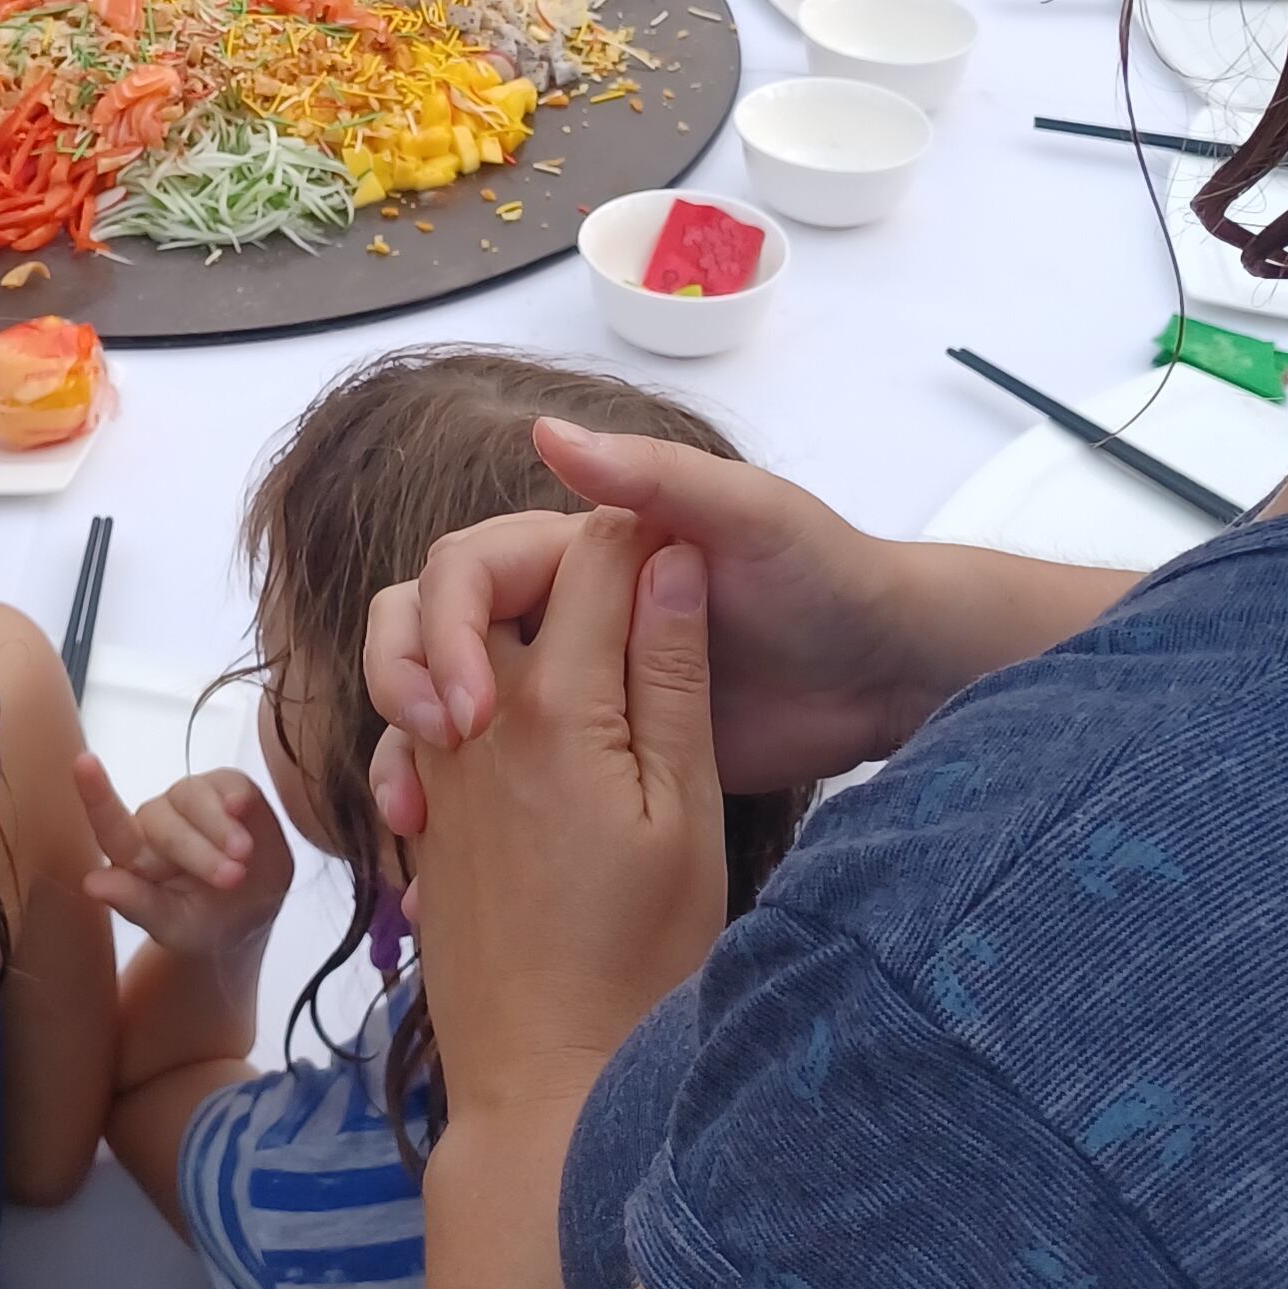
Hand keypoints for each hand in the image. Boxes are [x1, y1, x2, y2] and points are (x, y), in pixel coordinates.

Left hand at [76, 758, 294, 958]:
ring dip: (220, 828)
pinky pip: (228, 783)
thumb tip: (91, 883)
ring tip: (243, 857)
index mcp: (134, 856)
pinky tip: (243, 810)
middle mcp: (156, 821)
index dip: (97, 796)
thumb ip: (137, 904)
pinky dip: (235, 796)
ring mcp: (191, 799)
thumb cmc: (204, 921)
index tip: (83, 763)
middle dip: (199, 853)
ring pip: (195, 797)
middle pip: (165, 823)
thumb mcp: (175, 926)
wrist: (254, 910)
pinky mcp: (228, 787)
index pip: (111, 827)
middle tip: (231, 879)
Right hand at [368, 417, 920, 834]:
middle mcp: (555, 608)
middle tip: (439, 749)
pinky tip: (433, 856)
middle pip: (430, 627)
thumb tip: (544, 432)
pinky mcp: (588, 754)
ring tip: (411, 817)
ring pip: (440, 700)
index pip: (465, 572)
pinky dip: (447, 800)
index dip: (445, 629)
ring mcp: (566, 685)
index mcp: (574, 545)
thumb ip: (653, 477)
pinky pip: (488, 773)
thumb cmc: (822, 576)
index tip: (469, 705)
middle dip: (406, 679)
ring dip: (405, 746)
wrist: (882, 675)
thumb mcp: (748, 516)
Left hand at [408, 509, 723, 1125]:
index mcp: (557, 702)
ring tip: (573, 660)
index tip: (689, 558)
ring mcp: (437, 756)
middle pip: (487, 568)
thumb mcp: (685, 812)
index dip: (651, 536)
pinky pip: (428, 702)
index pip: (598, 552)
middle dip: (555, 557)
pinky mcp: (424, 801)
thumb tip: (672, 556)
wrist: (541, 1083)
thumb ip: (673, 675)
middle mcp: (477, 711)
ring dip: (502, 619)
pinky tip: (523, 733)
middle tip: (623, 596)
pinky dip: (466, 684)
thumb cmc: (637, 960)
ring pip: (444, 628)